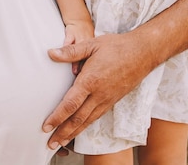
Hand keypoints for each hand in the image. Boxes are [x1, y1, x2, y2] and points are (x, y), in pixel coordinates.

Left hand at [42, 31, 153, 148]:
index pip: (71, 103)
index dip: (57, 117)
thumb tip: (50, 53)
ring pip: (87, 121)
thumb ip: (70, 51)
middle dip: (62, 132)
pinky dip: (85, 126)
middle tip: (50, 144)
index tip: (46, 126)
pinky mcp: (112, 101)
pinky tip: (78, 129)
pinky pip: (96, 117)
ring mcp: (107, 99)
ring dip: (73, 133)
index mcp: (91, 80)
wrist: (142, 53)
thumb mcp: (92, 44)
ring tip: (61, 142)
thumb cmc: (116, 46)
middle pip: (78, 118)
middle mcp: (99, 94)